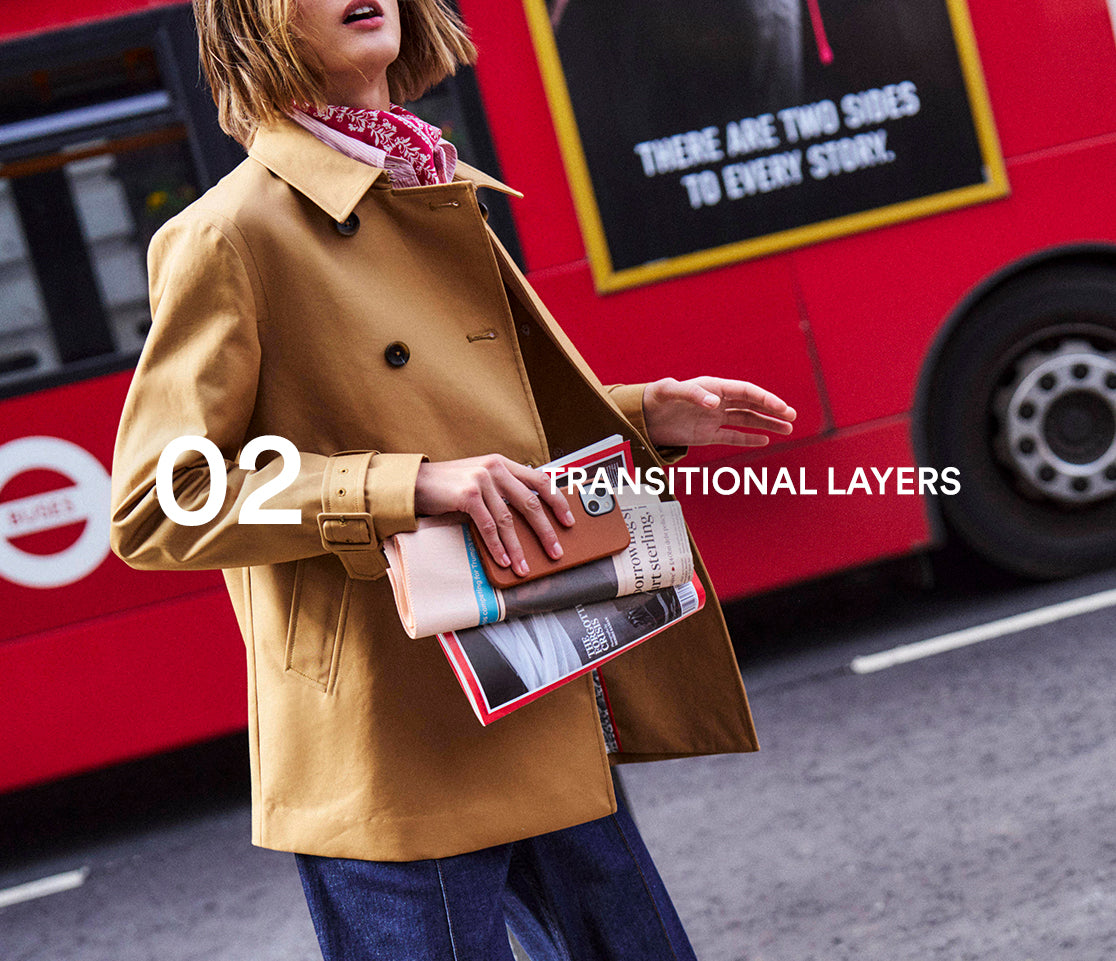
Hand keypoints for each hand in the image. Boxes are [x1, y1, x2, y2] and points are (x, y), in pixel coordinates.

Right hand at [414, 455, 574, 575]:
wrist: (415, 482)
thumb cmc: (448, 484)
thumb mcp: (480, 478)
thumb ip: (502, 488)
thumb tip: (528, 516)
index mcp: (502, 463)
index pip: (540, 480)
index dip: (557, 501)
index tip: (568, 520)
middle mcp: (495, 468)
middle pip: (530, 503)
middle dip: (545, 531)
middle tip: (554, 551)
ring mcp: (481, 480)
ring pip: (508, 520)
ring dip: (518, 548)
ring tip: (524, 566)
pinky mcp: (467, 495)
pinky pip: (488, 526)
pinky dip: (497, 546)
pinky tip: (503, 560)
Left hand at [642, 376, 795, 447]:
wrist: (641, 416)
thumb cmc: (654, 398)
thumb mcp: (669, 391)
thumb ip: (691, 393)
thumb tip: (714, 403)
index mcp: (713, 387)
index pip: (746, 392)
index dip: (765, 399)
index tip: (782, 408)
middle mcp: (717, 401)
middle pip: (751, 405)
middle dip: (773, 410)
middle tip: (792, 418)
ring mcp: (714, 418)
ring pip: (747, 420)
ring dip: (767, 424)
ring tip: (787, 430)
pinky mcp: (707, 434)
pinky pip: (732, 435)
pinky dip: (748, 438)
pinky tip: (765, 440)